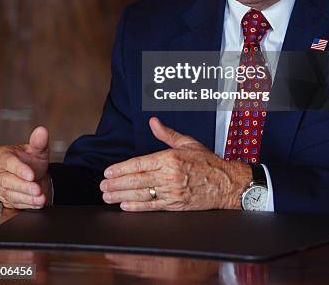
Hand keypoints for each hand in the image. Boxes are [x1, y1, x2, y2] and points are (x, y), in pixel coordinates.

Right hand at [0, 126, 50, 208]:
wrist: (34, 175)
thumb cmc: (31, 160)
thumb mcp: (37, 149)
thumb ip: (39, 141)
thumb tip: (42, 131)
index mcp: (2, 155)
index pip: (8, 162)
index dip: (19, 169)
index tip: (31, 174)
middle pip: (7, 180)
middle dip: (23, 186)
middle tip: (37, 189)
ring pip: (10, 194)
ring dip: (27, 198)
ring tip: (41, 198)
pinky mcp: (5, 199)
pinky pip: (15, 203)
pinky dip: (28, 204)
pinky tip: (37, 202)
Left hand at [100, 117, 249, 210]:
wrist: (226, 183)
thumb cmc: (207, 161)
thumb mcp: (187, 142)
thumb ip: (166, 134)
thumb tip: (153, 122)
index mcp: (170, 158)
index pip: (139, 164)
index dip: (121, 168)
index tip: (108, 171)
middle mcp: (170, 175)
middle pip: (137, 180)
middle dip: (116, 183)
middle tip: (102, 185)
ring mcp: (172, 192)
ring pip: (141, 194)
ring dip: (121, 196)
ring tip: (107, 196)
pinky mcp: (176, 205)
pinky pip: (152, 207)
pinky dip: (137, 207)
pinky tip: (125, 206)